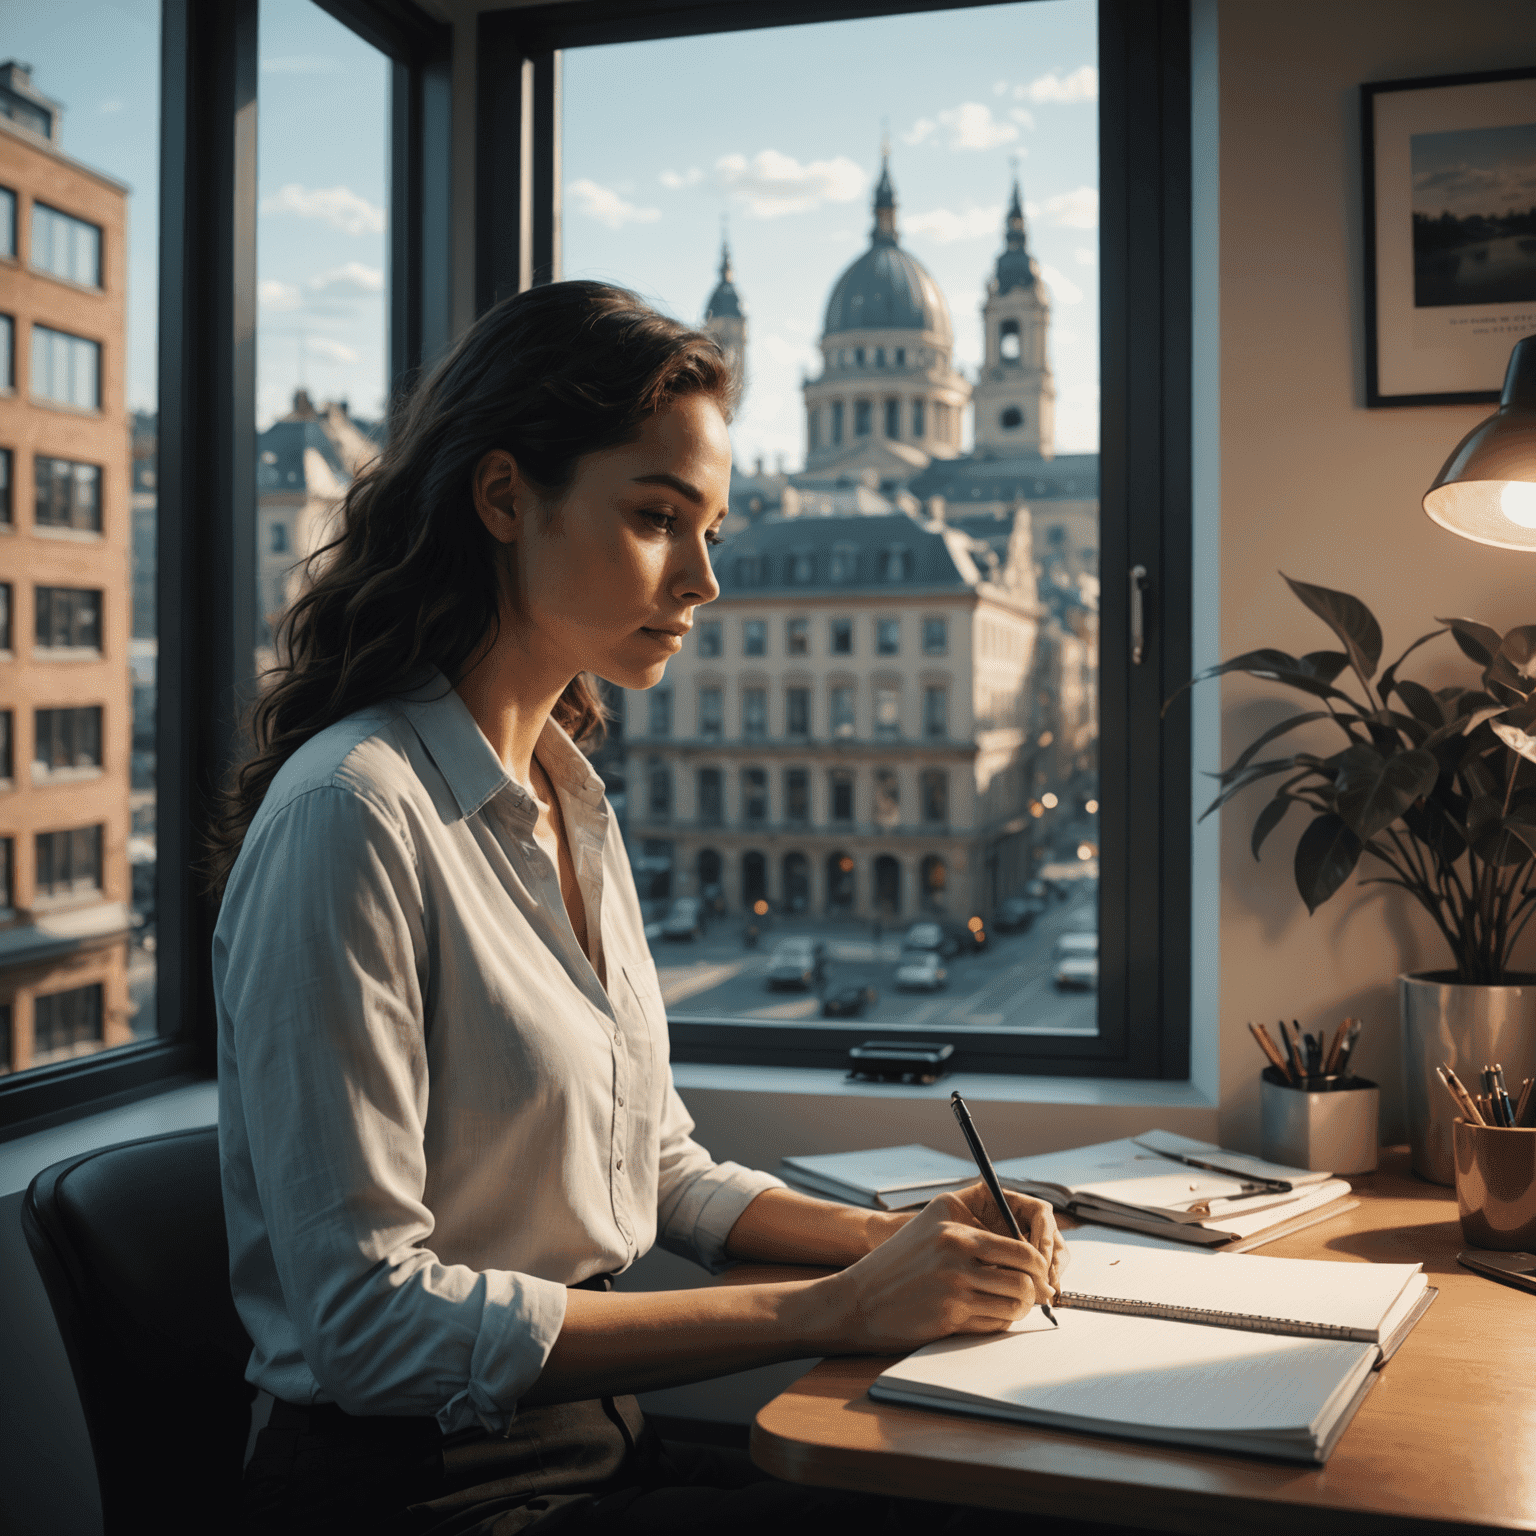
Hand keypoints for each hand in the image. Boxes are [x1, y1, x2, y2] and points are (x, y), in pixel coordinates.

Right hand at [796, 1182, 1065, 1354]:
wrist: (856, 1301)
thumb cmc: (895, 1263)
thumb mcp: (930, 1224)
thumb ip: (971, 1223)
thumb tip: (1019, 1238)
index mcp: (954, 1228)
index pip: (1019, 1246)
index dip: (1038, 1263)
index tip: (1040, 1271)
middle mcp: (955, 1253)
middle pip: (1024, 1276)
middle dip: (1037, 1289)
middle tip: (1039, 1294)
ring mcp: (953, 1287)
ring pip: (1015, 1302)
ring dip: (1022, 1308)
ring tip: (1016, 1306)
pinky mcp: (950, 1316)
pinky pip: (995, 1322)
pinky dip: (1002, 1322)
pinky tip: (992, 1316)